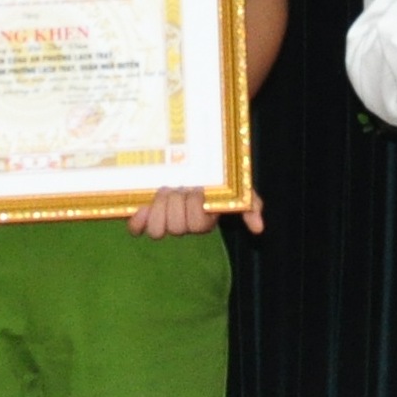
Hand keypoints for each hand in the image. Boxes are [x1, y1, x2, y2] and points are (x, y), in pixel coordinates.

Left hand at [130, 185, 266, 237]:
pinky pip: (137, 229)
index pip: (198, 224)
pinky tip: (140, 208)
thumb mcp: (238, 187)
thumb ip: (250, 204)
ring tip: (163, 191)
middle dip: (176, 204)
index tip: (197, 188)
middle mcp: (182, 224)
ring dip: (159, 209)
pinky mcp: (143, 217)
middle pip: (176, 228)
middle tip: (178, 186)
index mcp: (203, 220)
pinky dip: (137, 220)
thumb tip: (259, 228)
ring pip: (157, 231)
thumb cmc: (214, 178)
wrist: (185, 164)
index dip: (195, 206)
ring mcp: (162, 221)